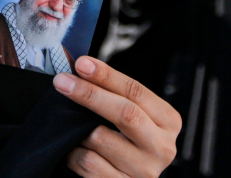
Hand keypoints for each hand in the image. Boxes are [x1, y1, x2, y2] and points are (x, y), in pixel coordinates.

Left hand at [54, 56, 180, 176]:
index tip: (81, 64)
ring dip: (78, 129)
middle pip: (124, 113)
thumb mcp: (133, 113)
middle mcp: (161, 147)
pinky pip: (88, 163)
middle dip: (89, 94)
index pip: (136, 91)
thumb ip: (113, 92)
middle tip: (62, 81)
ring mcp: (144, 171)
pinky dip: (74, 152)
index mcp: (168, 121)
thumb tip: (80, 65)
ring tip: (75, 127)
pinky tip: (74, 149)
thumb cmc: (128, 139)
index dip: (106, 76)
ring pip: (100, 138)